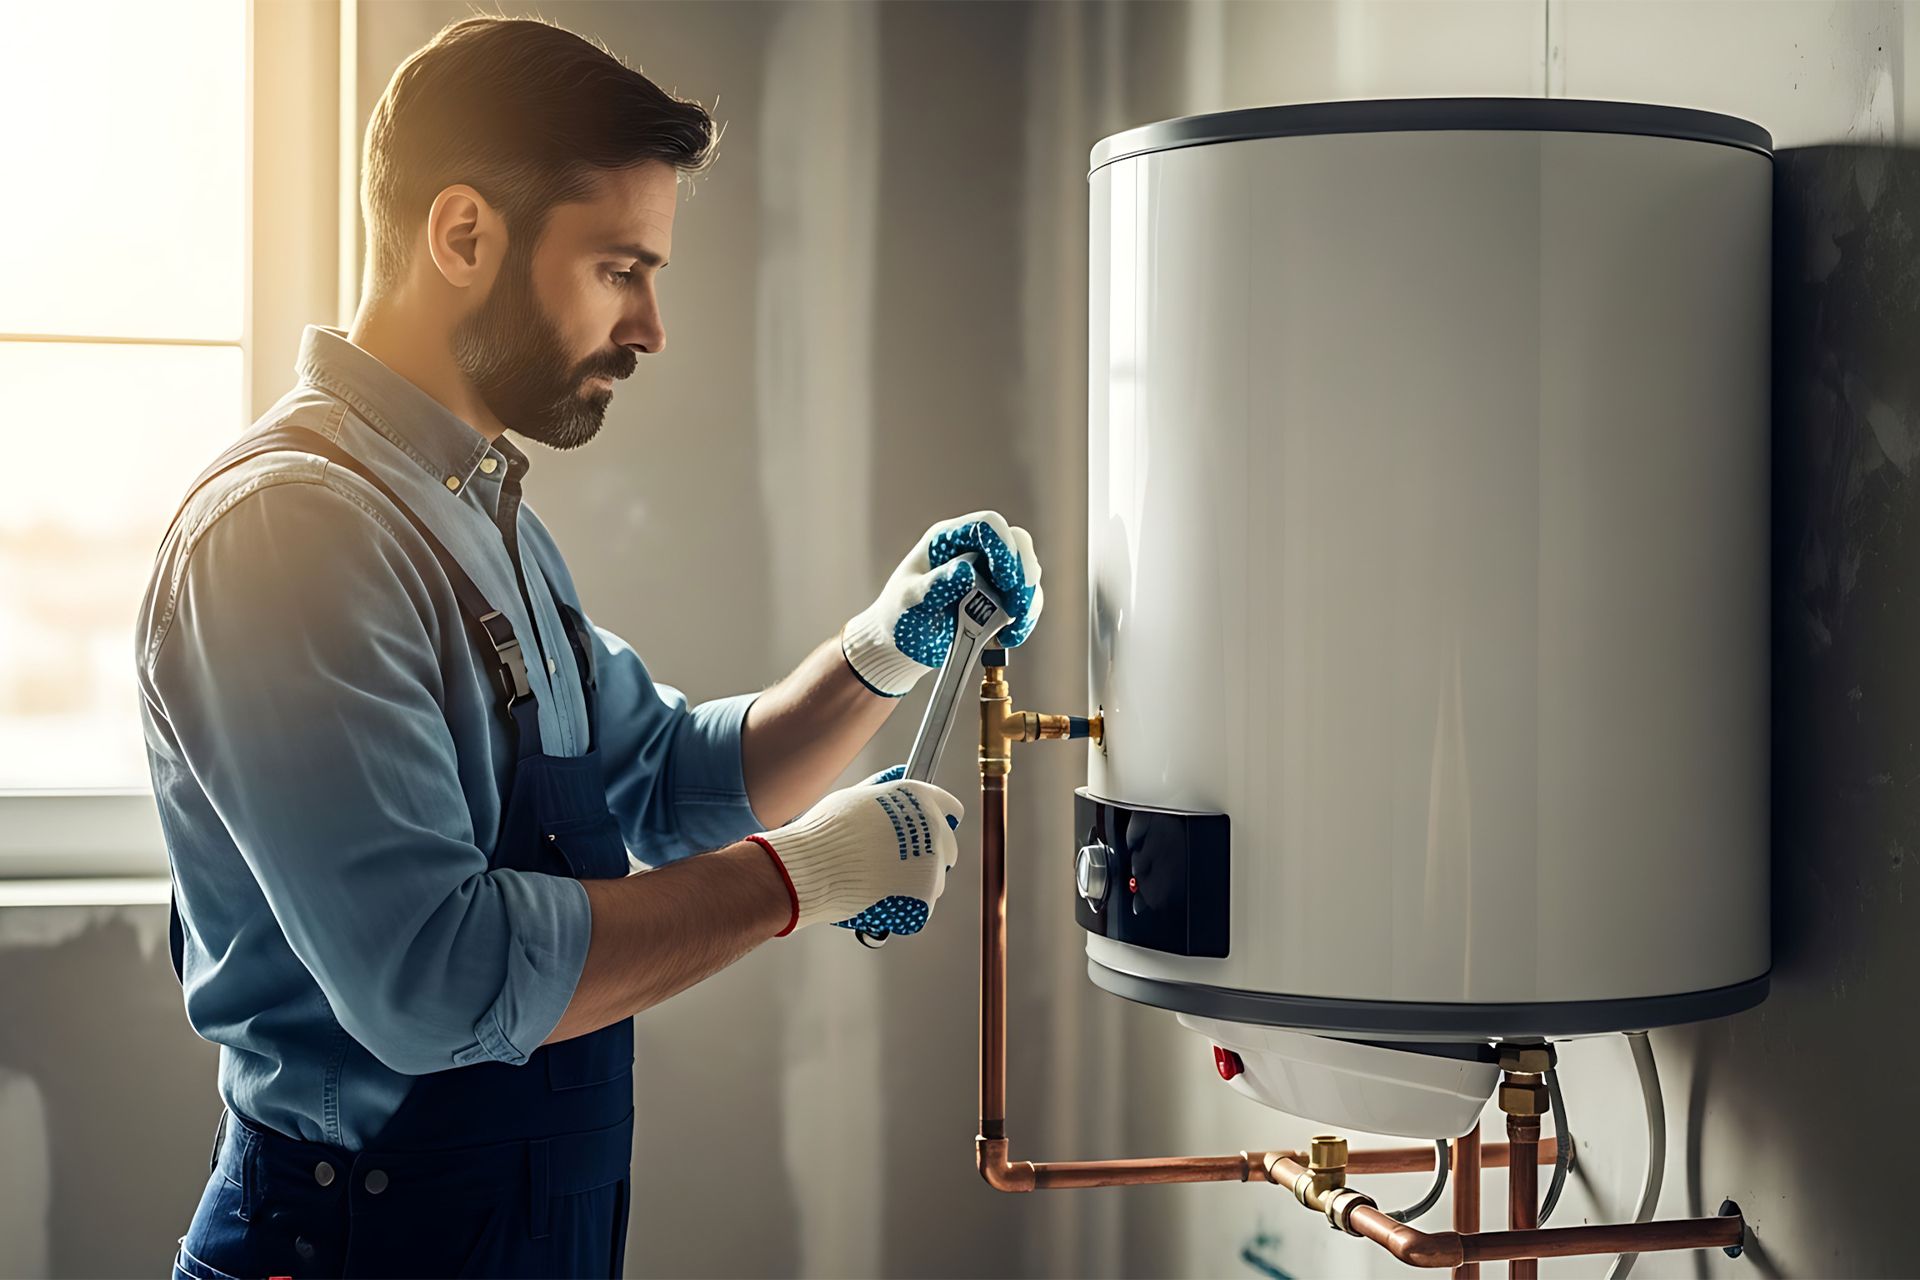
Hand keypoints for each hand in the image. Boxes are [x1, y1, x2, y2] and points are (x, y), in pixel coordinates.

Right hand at [749, 765, 965, 935]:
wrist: (812, 866)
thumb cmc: (826, 831)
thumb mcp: (855, 796)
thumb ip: (882, 787)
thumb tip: (896, 772)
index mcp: (920, 798)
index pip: (951, 810)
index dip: (939, 821)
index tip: (928, 833)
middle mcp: (933, 826)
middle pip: (947, 847)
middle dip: (927, 857)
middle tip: (895, 865)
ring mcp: (933, 861)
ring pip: (935, 878)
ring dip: (915, 883)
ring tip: (880, 884)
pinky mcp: (926, 893)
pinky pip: (923, 905)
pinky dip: (906, 908)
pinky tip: (882, 900)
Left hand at [841, 511, 1044, 696]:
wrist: (900, 648)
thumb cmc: (899, 616)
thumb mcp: (910, 600)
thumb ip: (936, 584)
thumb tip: (965, 569)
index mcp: (949, 539)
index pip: (987, 525)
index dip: (1003, 546)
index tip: (1006, 579)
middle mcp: (974, 551)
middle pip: (1018, 545)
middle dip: (1024, 575)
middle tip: (1018, 606)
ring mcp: (990, 575)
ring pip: (1026, 575)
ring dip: (1028, 602)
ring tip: (1011, 629)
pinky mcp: (999, 600)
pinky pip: (1025, 602)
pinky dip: (1024, 620)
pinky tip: (1008, 638)